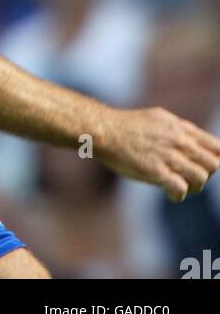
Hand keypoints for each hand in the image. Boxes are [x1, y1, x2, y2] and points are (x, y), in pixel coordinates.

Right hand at [96, 105, 219, 200]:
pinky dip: (179, 195)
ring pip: (201, 177)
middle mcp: (179, 140)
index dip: (214, 161)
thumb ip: (178, 129)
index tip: (202, 167)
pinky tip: (170, 194)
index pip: (216, 148)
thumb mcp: (158, 118)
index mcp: (180, 128)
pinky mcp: (156, 171)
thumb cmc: (128, 126)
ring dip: (194, 187)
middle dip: (206, 175)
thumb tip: (191, 138)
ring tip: (180, 187)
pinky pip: (181, 189)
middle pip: (213, 164)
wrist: (105, 130)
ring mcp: (168, 156)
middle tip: (190, 179)